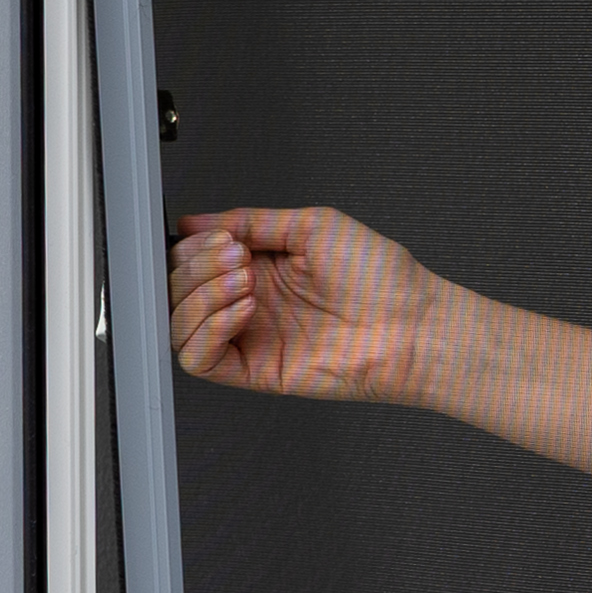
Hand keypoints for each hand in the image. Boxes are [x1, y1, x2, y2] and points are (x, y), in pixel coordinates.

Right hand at [168, 201, 443, 407]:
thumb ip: (251, 222)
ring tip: (242, 280)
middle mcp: (250, 303)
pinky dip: (209, 330)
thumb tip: (197, 221)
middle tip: (234, 257)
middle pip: (181, 290)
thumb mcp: (312, 226)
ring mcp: (250, 338)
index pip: (195, 259)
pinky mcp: (254, 371)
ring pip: (181, 324)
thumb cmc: (380, 277)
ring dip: (201, 297)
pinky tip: (243, 309)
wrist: (411, 324)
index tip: (216, 237)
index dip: (195, 247)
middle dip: (197, 267)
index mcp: (261, 267)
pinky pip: (200, 359)